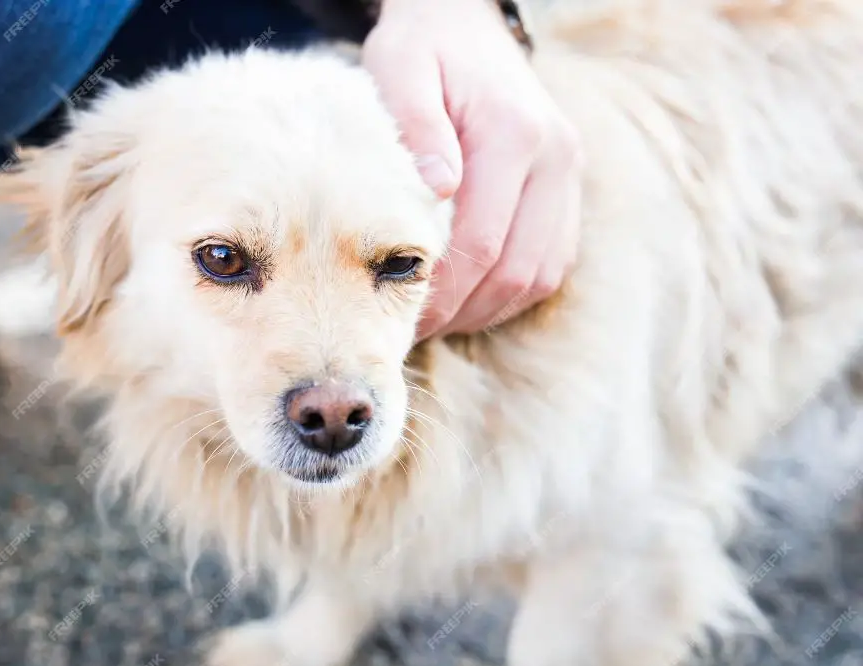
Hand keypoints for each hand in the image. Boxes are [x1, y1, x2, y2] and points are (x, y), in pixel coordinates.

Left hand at [361, 0, 582, 338]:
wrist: (465, 24)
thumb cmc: (423, 51)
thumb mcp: (402, 68)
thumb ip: (416, 125)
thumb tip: (437, 190)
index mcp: (515, 133)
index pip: (484, 240)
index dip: (444, 291)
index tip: (402, 316)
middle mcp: (555, 158)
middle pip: (516, 268)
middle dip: (463, 311)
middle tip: (413, 330)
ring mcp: (568, 176)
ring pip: (540, 275)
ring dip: (489, 308)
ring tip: (439, 321)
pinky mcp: (567, 192)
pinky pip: (551, 263)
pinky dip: (512, 292)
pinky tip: (471, 298)